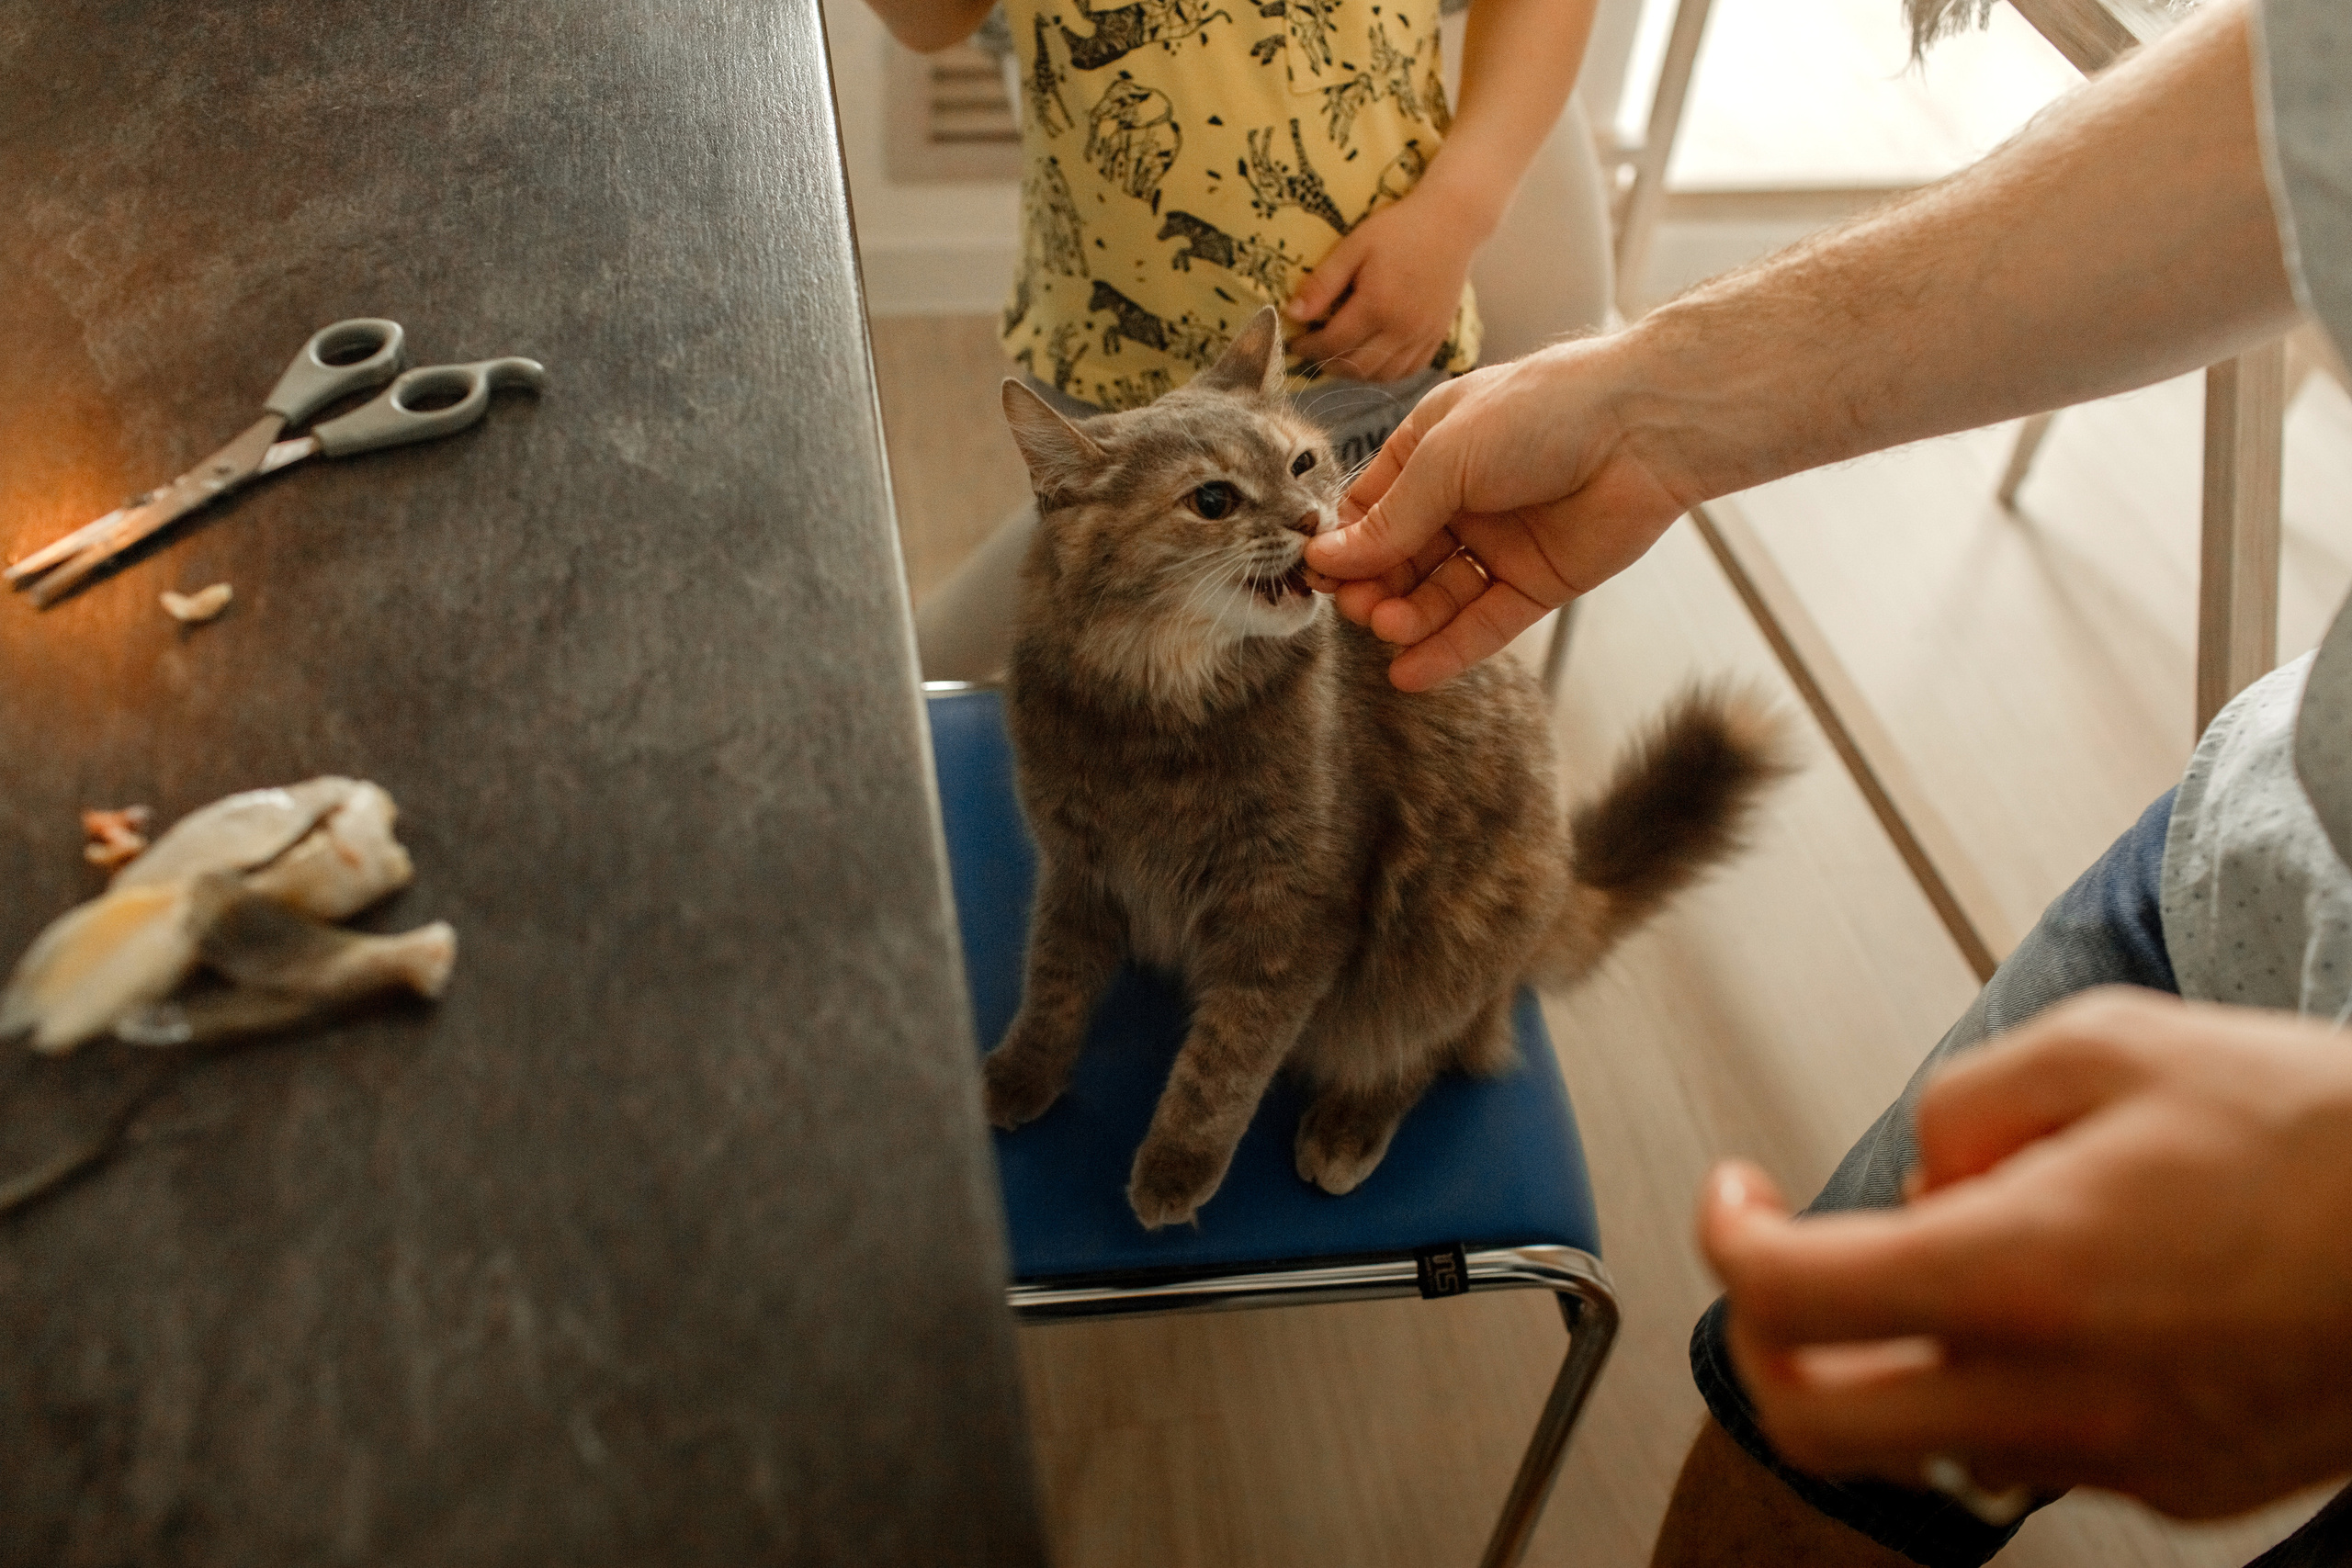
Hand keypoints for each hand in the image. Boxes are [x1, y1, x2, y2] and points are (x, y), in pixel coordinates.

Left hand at [1284, 186, 1484, 384]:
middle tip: (1314, 353)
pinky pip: (1408, 370)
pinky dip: (1385, 373)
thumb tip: (1293, 314)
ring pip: (1383, 375)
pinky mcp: (1438, 336)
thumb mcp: (1354, 246)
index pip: (1333, 343)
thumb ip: (1323, 283)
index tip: (1295, 343)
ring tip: (1339, 357)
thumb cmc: (1399, 228)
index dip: (1309, 348)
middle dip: (1329, 364)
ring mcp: (1423, 336)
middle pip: (1357, 367)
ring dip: (1355, 373)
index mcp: (1378, 306)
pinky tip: (1371, 359)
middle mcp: (1402, 329)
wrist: (1452, 222)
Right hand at [1300, 335, 1690, 689]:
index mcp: (1430, 451)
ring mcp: (1499, 543)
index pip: (1369, 509)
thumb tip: (1325, 560)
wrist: (1643, 428)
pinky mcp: (1537, 581)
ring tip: (1391, 629)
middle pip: (1399, 559)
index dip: (1344, 546)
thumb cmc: (1542, 412)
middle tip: (1360, 608)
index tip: (1320, 576)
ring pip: (1438, 596)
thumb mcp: (1446, 458)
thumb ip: (1390, 519)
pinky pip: (1484, 624)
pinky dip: (1448, 650)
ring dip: (1408, 618)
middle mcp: (1461, 498)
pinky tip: (1411, 671)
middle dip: (1374, 587)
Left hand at [1699, 988, 2351, 1519]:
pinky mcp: (2183, 1488)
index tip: (1738, 1195)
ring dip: (1893, 1362)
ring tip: (1960, 1258)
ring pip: (1927, 1445)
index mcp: (2021, 1272)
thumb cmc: (2323, 1134)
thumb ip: (1971, 1101)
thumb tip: (1923, 1171)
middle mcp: (2057, 1392)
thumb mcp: (2115, 1044)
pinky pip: (2037, 1452)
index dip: (1727, 1234)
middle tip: (1786, 1261)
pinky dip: (2003, 1385)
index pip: (1787, 1291)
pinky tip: (2069, 1307)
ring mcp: (2121, 1459)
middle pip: (1819, 1420)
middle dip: (1769, 1339)